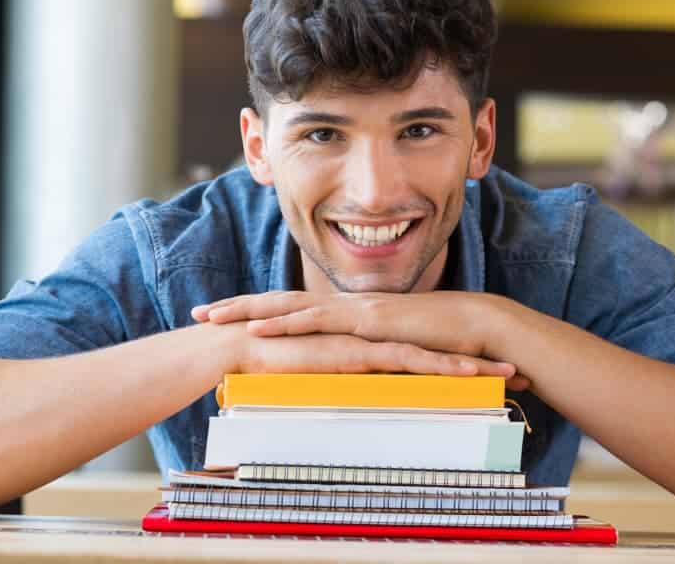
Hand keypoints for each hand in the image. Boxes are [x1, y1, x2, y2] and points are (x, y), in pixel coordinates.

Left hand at [196, 293, 530, 389]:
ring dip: (248, 310)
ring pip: (289, 306)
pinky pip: (317, 322)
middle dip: (236, 306)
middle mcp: (342, 306)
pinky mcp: (365, 321)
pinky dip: (284, 324)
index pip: (291, 310)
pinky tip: (257, 328)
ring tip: (213, 317)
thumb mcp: (391, 354)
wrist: (475, 329)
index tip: (223, 318)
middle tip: (199, 312)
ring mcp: (352, 309)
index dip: (256, 313)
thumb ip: (367, 358)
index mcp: (344, 314)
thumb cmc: (437, 343)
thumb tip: (347, 373)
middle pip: (278, 301)